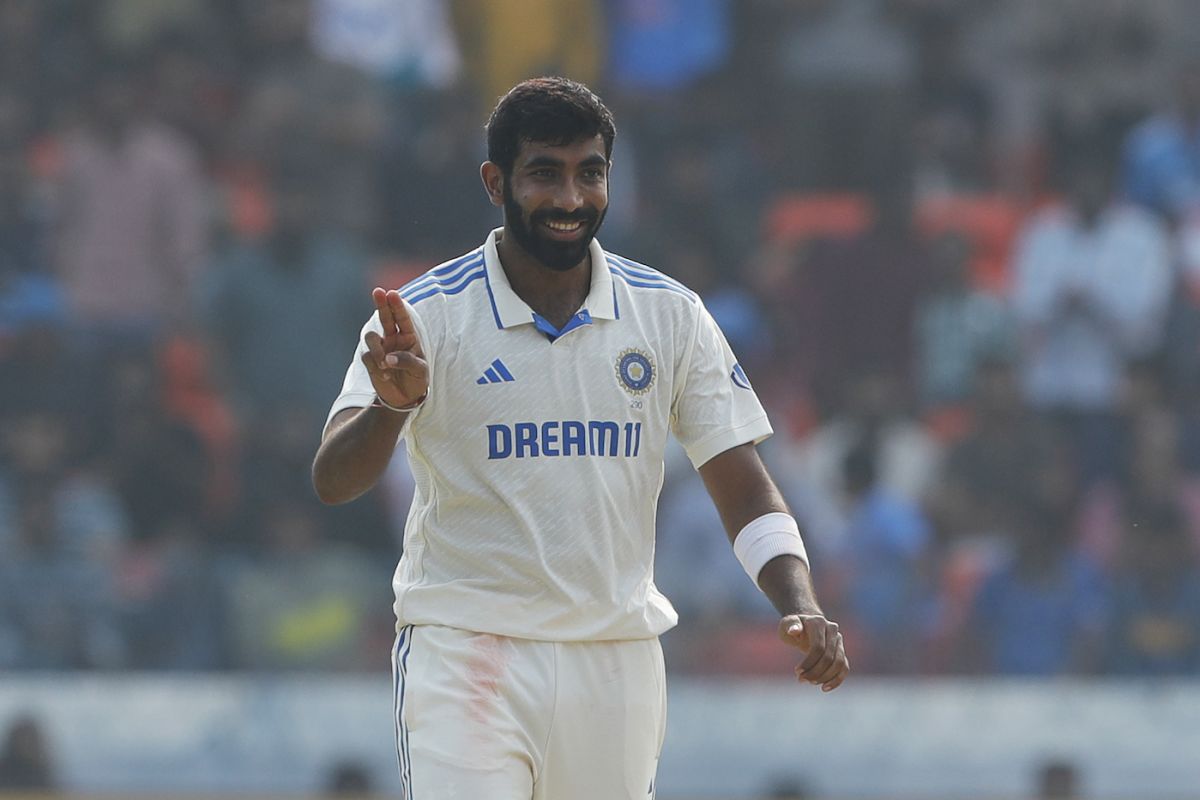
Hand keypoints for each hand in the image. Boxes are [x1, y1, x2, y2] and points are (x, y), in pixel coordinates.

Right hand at [361, 288, 427, 408]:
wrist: (404, 398)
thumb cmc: (417, 380)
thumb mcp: (420, 371)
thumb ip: (407, 361)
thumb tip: (388, 358)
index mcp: (409, 337)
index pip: (403, 318)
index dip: (397, 306)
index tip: (392, 293)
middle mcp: (393, 339)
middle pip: (385, 317)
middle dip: (381, 304)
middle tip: (378, 291)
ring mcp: (381, 348)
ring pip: (371, 337)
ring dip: (377, 349)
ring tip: (385, 365)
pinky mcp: (371, 360)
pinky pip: (367, 356)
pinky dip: (375, 366)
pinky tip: (385, 376)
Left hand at [778, 614, 848, 691]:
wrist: (805, 626)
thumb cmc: (793, 627)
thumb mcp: (786, 624)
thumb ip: (790, 625)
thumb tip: (794, 631)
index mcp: (819, 622)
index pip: (818, 647)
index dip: (809, 662)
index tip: (797, 672)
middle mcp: (832, 630)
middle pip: (829, 657)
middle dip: (815, 672)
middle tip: (801, 680)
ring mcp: (839, 641)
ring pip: (839, 663)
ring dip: (825, 677)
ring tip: (810, 682)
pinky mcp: (841, 651)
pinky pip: (844, 667)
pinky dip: (836, 679)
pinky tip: (825, 688)